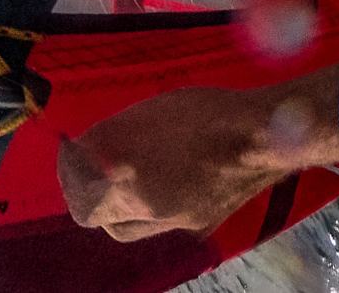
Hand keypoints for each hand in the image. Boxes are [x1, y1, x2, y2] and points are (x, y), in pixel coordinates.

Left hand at [57, 68, 338, 241]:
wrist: (269, 131)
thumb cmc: (205, 115)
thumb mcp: (146, 113)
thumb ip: (105, 138)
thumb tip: (83, 149)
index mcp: (132, 194)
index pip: (82, 202)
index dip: (69, 173)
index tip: (71, 146)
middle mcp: (155, 218)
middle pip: (108, 222)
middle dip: (94, 195)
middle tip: (93, 164)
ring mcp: (185, 222)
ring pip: (139, 225)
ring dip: (123, 204)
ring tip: (126, 172)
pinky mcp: (210, 216)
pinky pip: (169, 217)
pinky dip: (156, 200)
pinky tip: (167, 174)